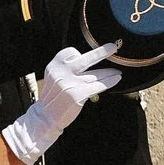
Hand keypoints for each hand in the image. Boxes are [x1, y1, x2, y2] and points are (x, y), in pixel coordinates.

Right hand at [0, 44, 120, 164]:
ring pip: (96, 74)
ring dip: (110, 72)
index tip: (88, 58)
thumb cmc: (53, 97)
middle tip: (113, 47)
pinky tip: (116, 79)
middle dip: (101, 52)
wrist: (45, 117)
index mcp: (54, 66)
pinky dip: (110, 82)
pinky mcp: (79, 94)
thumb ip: (66, 68)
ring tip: (117, 71)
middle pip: (86, 59)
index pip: (71, 51)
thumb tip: (89, 59)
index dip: (81, 54)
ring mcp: (71, 83)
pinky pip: (99, 85)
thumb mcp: (54, 77)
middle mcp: (62, 72)